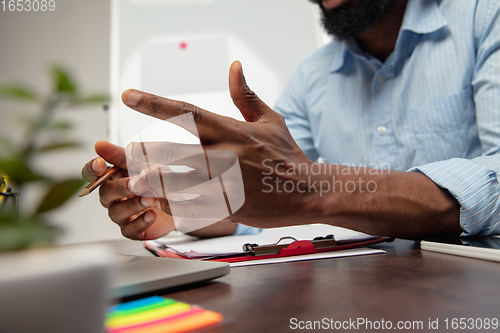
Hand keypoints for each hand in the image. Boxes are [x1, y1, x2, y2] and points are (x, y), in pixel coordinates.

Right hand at [81, 141, 175, 239]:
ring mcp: (121, 214)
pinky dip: (141, 222)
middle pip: (104, 193)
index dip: (92, 170)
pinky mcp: (132, 230)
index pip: (91, 174)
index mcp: (113, 178)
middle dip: (121, 188)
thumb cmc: (158, 180)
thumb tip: (99, 145)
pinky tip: (152, 214)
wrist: (181, 199)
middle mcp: (113, 197)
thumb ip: (122, 155)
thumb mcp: (143, 163)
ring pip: (117, 212)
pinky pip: (129, 230)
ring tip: (151, 198)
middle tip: (137, 184)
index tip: (100, 164)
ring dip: (134, 204)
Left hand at [121, 61, 318, 229]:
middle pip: (168, 152)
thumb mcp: (270, 119)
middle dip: (138, 153)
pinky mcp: (225, 207)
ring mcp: (223, 184)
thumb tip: (234, 67)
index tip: (128, 96)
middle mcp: (222, 155)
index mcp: (229, 130)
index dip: (154, 103)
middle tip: (118, 152)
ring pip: (173, 183)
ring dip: (148, 182)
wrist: (308, 192)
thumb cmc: (287, 155)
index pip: (186, 112)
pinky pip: (188, 208)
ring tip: (132, 180)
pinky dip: (169, 207)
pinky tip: (158, 204)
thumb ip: (246, 95)